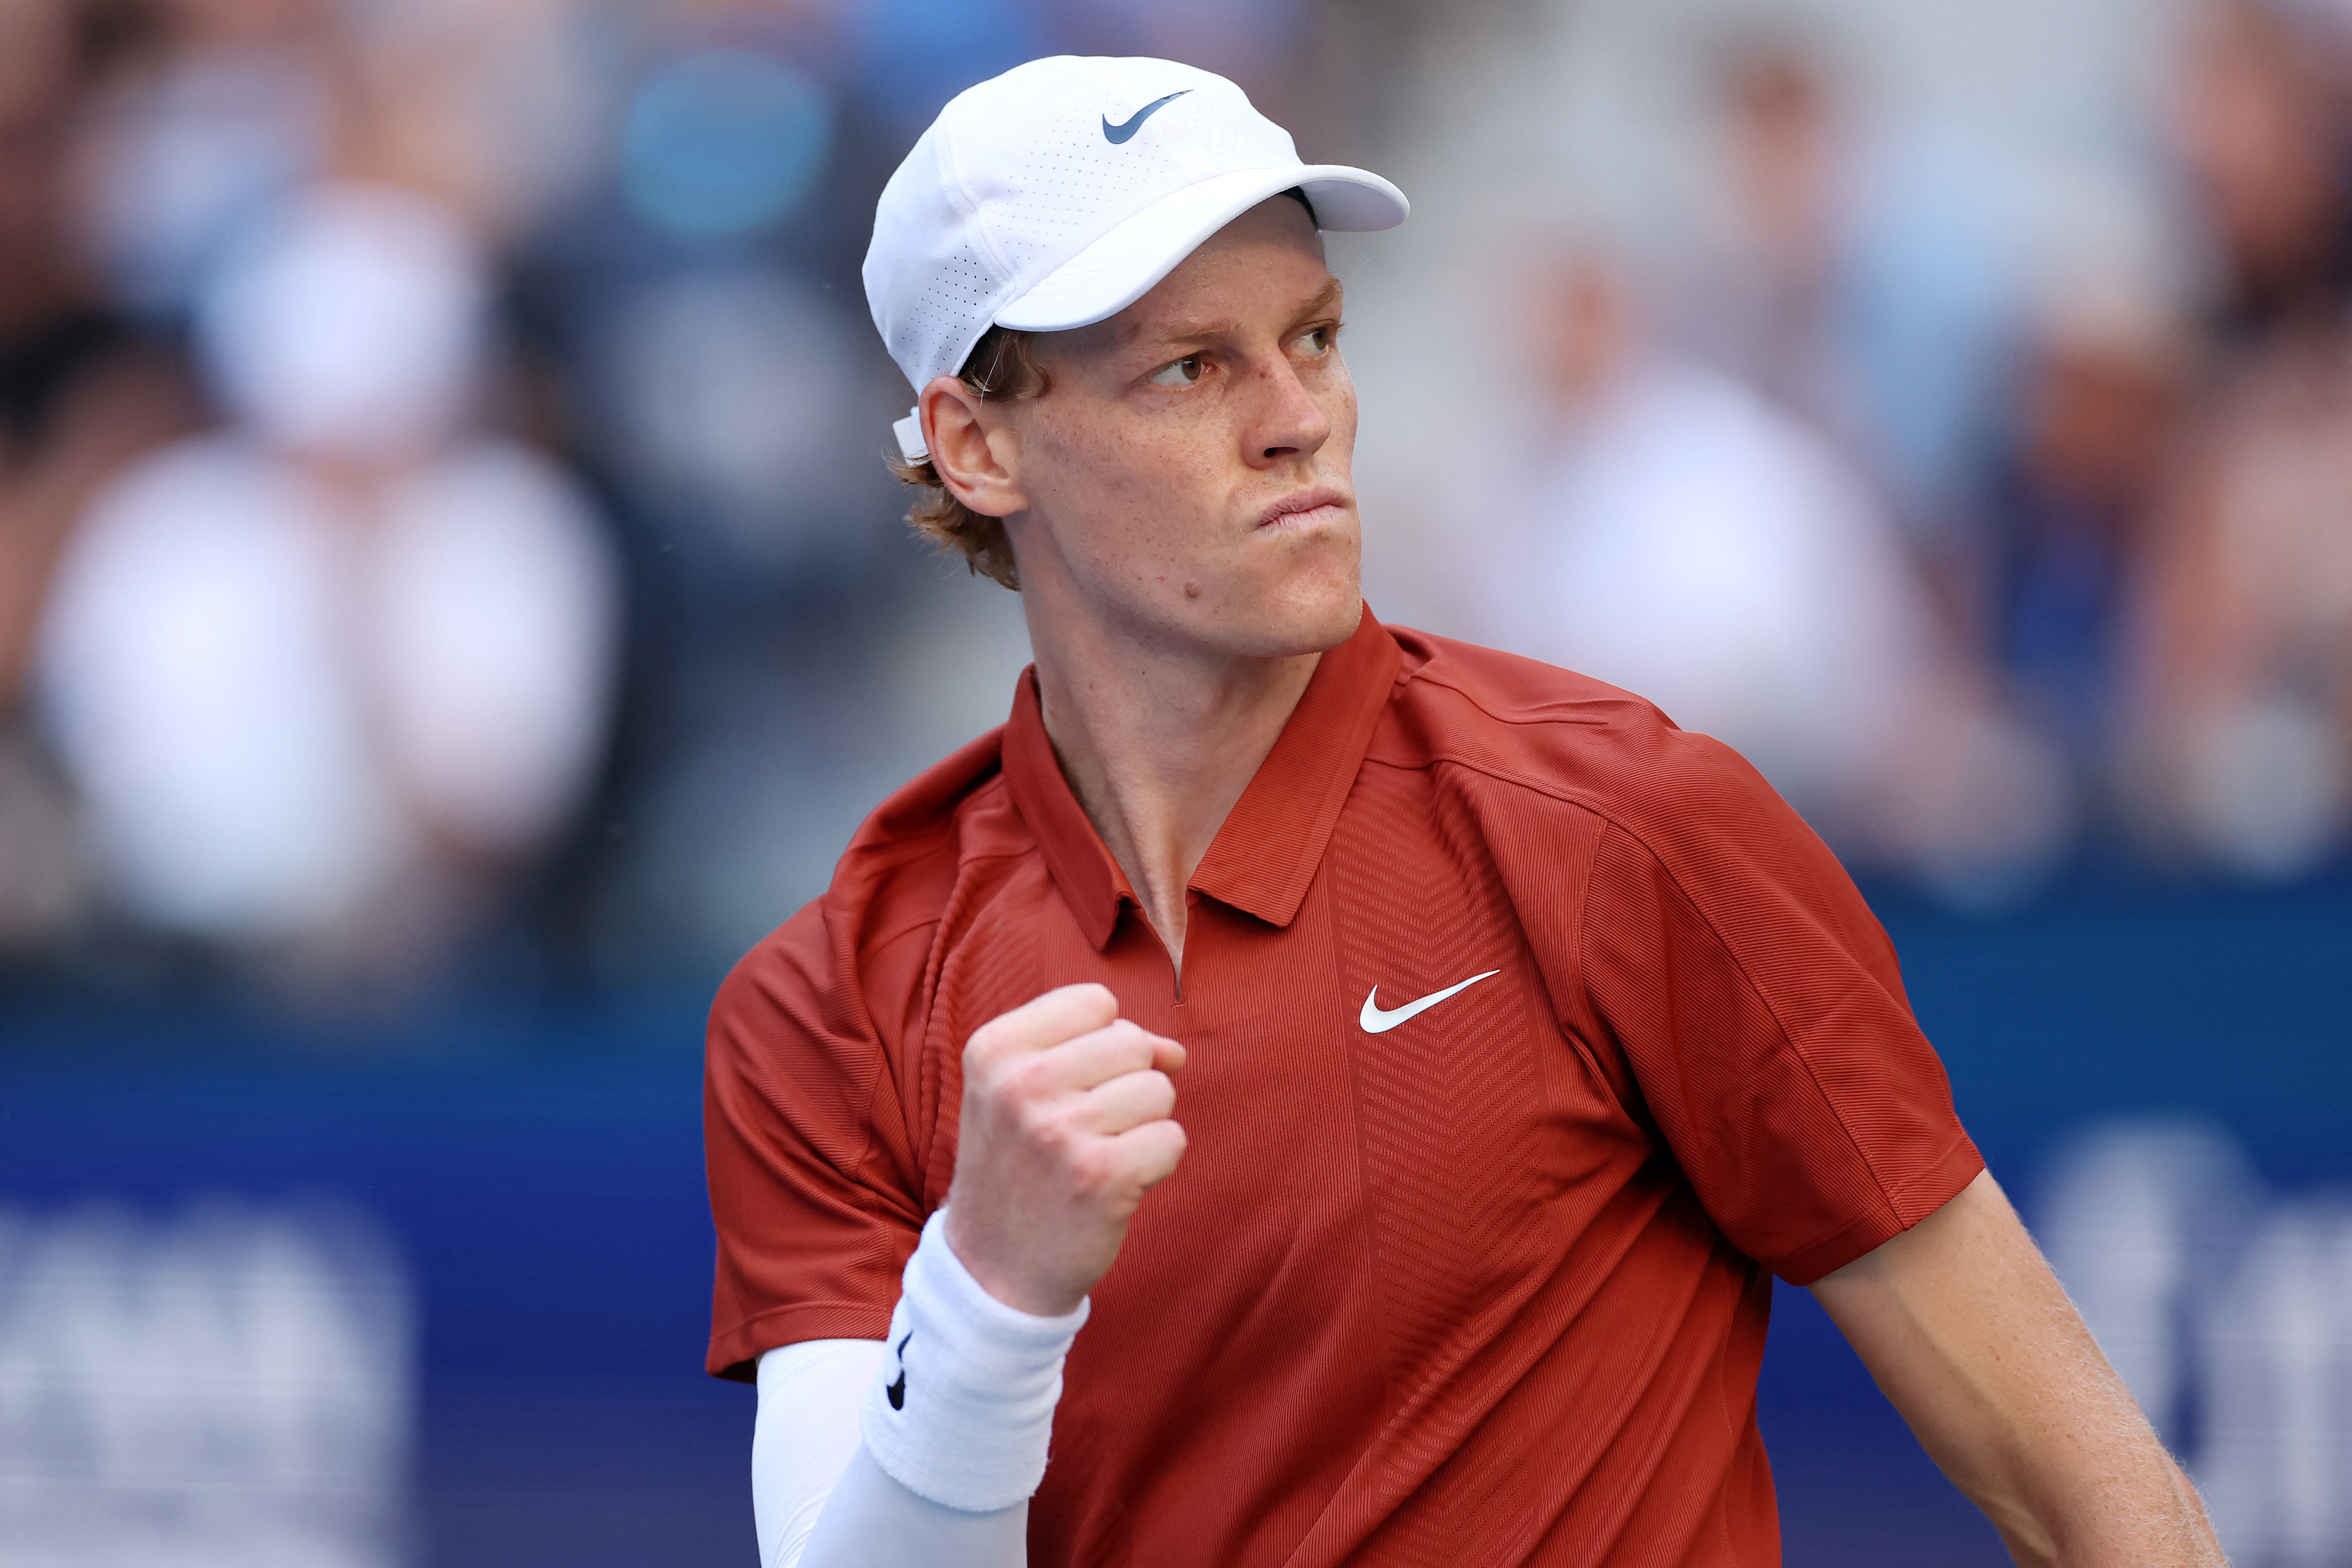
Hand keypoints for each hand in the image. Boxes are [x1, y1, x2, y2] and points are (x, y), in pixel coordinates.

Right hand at [943, 983, 1187, 1315]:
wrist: (994, 1269)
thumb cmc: (1021, 1166)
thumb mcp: (1023, 1089)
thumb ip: (1097, 1048)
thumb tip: (1175, 1052)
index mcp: (993, 1048)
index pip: (1096, 1002)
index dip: (1101, 1043)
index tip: (1071, 1087)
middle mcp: (1020, 1083)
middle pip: (1132, 1043)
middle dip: (1126, 1084)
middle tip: (1084, 1130)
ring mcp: (1060, 1130)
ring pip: (1159, 1089)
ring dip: (1142, 1126)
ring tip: (1095, 1157)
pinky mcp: (1101, 1176)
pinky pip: (1173, 1139)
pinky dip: (1156, 1164)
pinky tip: (1114, 1186)